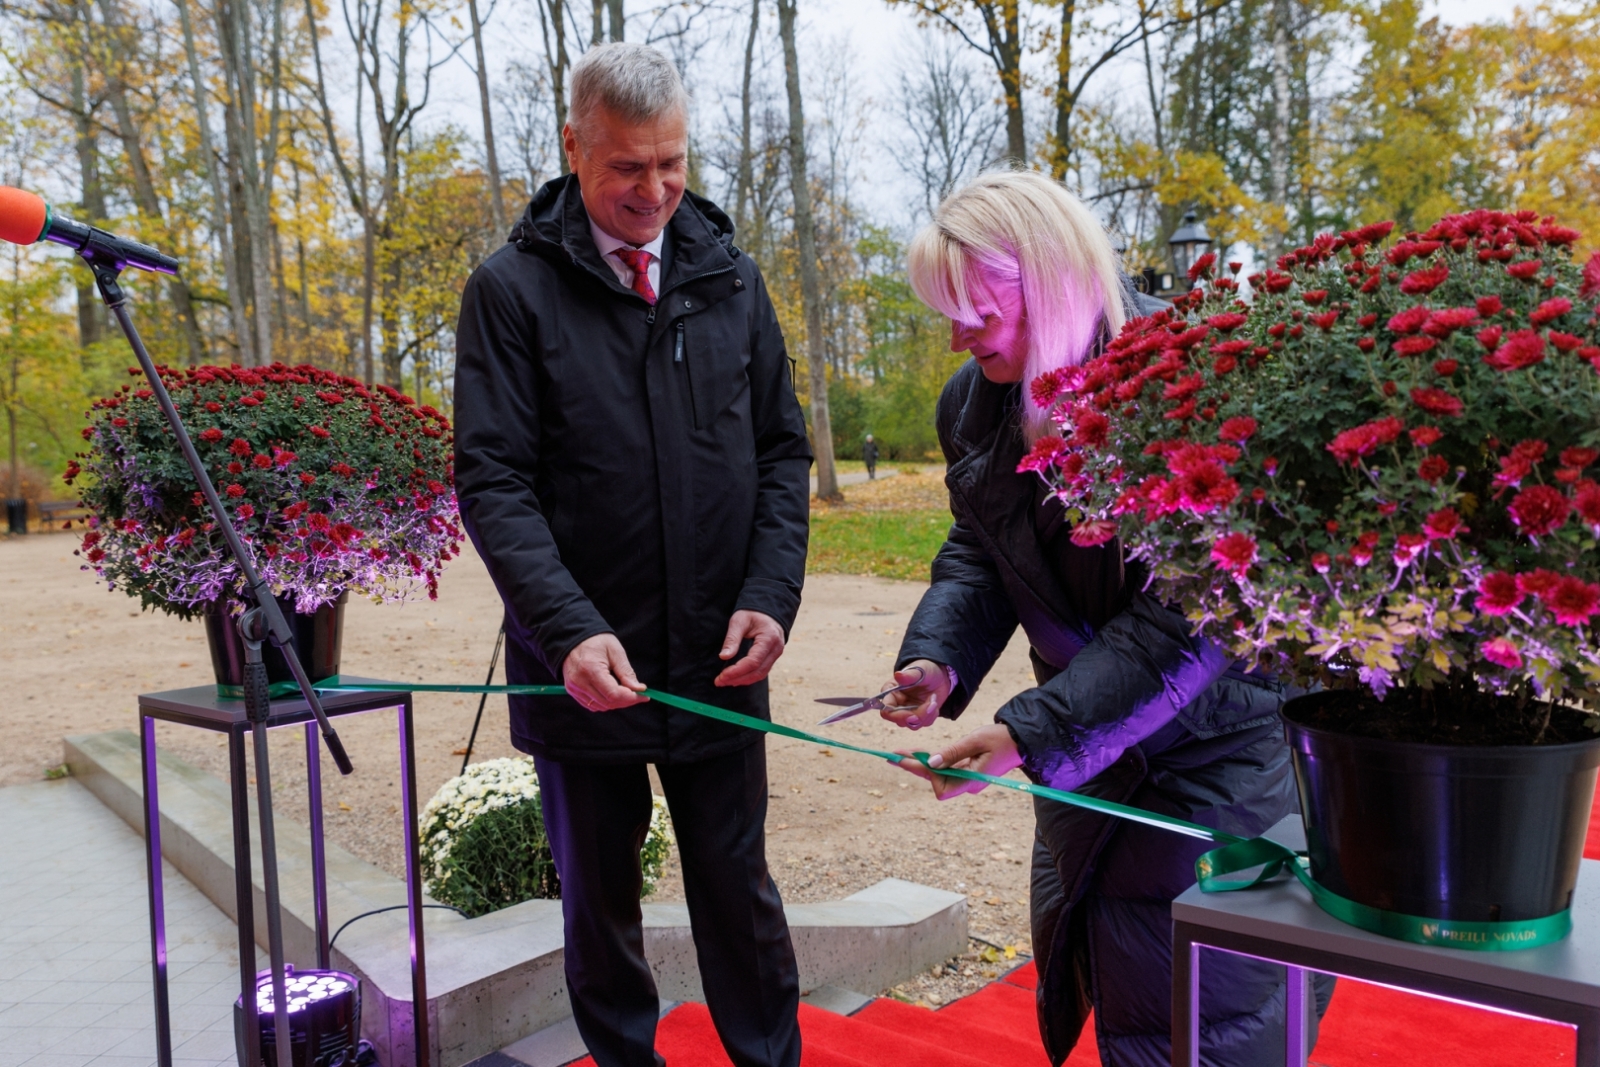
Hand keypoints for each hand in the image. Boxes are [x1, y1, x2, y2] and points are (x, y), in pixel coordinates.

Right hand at [562, 633, 648, 710]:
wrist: (574, 638)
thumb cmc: (596, 641)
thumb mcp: (615, 651)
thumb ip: (626, 672)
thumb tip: (638, 689)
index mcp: (591, 669)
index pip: (613, 694)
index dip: (631, 698)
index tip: (644, 696)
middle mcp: (579, 681)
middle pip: (608, 703)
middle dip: (626, 701)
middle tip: (638, 694)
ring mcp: (574, 688)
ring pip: (601, 706)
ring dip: (616, 703)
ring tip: (625, 691)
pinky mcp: (572, 691)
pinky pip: (591, 705)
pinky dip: (605, 702)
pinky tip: (611, 693)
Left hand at [714, 610, 785, 686]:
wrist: (767, 610)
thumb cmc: (752, 613)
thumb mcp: (739, 621)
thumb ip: (732, 639)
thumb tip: (723, 657)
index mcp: (769, 638)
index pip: (753, 661)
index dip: (737, 671)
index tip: (721, 675)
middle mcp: (776, 649)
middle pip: (757, 672)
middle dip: (737, 679)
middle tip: (719, 682)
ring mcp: (776, 654)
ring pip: (760, 674)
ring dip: (742, 680)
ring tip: (725, 681)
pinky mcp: (772, 657)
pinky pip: (762, 671)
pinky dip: (748, 677)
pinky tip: (736, 678)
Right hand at [879, 659, 950, 730]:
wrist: (940, 675)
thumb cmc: (926, 669)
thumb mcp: (920, 670)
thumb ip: (909, 675)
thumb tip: (898, 675)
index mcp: (890, 692)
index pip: (886, 710)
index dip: (897, 716)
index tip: (913, 715)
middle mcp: (896, 704)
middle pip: (900, 721)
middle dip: (918, 716)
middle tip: (932, 705)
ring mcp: (907, 711)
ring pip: (913, 724)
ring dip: (927, 715)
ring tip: (934, 700)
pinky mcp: (918, 716)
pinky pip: (923, 723)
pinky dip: (931, 715)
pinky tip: (934, 703)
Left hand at [895, 724, 1021, 799]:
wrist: (1021, 739)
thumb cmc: (1001, 739)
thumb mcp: (975, 740)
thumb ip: (952, 752)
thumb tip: (930, 763)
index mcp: (972, 780)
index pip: (941, 788)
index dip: (925, 774)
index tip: (908, 759)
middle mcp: (969, 784)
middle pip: (936, 780)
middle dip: (915, 768)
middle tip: (892, 756)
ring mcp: (969, 780)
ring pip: (939, 775)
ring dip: (922, 764)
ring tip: (902, 752)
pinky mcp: (969, 772)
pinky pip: (947, 769)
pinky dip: (935, 761)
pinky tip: (921, 754)